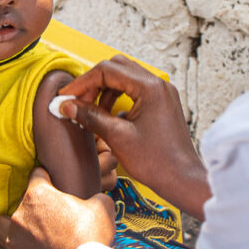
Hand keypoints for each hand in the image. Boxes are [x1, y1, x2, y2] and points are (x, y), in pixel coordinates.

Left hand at [0, 167, 114, 248]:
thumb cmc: (91, 232)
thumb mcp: (101, 205)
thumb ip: (93, 198)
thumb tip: (96, 201)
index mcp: (37, 194)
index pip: (37, 175)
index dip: (47, 178)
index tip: (54, 183)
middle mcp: (20, 215)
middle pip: (16, 203)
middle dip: (29, 206)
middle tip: (46, 214)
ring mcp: (15, 242)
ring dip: (9, 230)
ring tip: (23, 235)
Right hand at [53, 56, 210, 218]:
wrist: (182, 179)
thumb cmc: (158, 162)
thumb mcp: (117, 137)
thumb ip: (90, 117)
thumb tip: (68, 106)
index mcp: (150, 88)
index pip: (108, 71)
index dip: (83, 82)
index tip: (67, 95)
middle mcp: (158, 86)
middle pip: (117, 69)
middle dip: (93, 83)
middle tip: (77, 101)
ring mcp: (161, 94)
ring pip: (125, 79)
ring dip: (104, 91)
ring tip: (89, 111)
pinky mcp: (161, 105)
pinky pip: (134, 92)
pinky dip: (117, 99)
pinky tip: (106, 117)